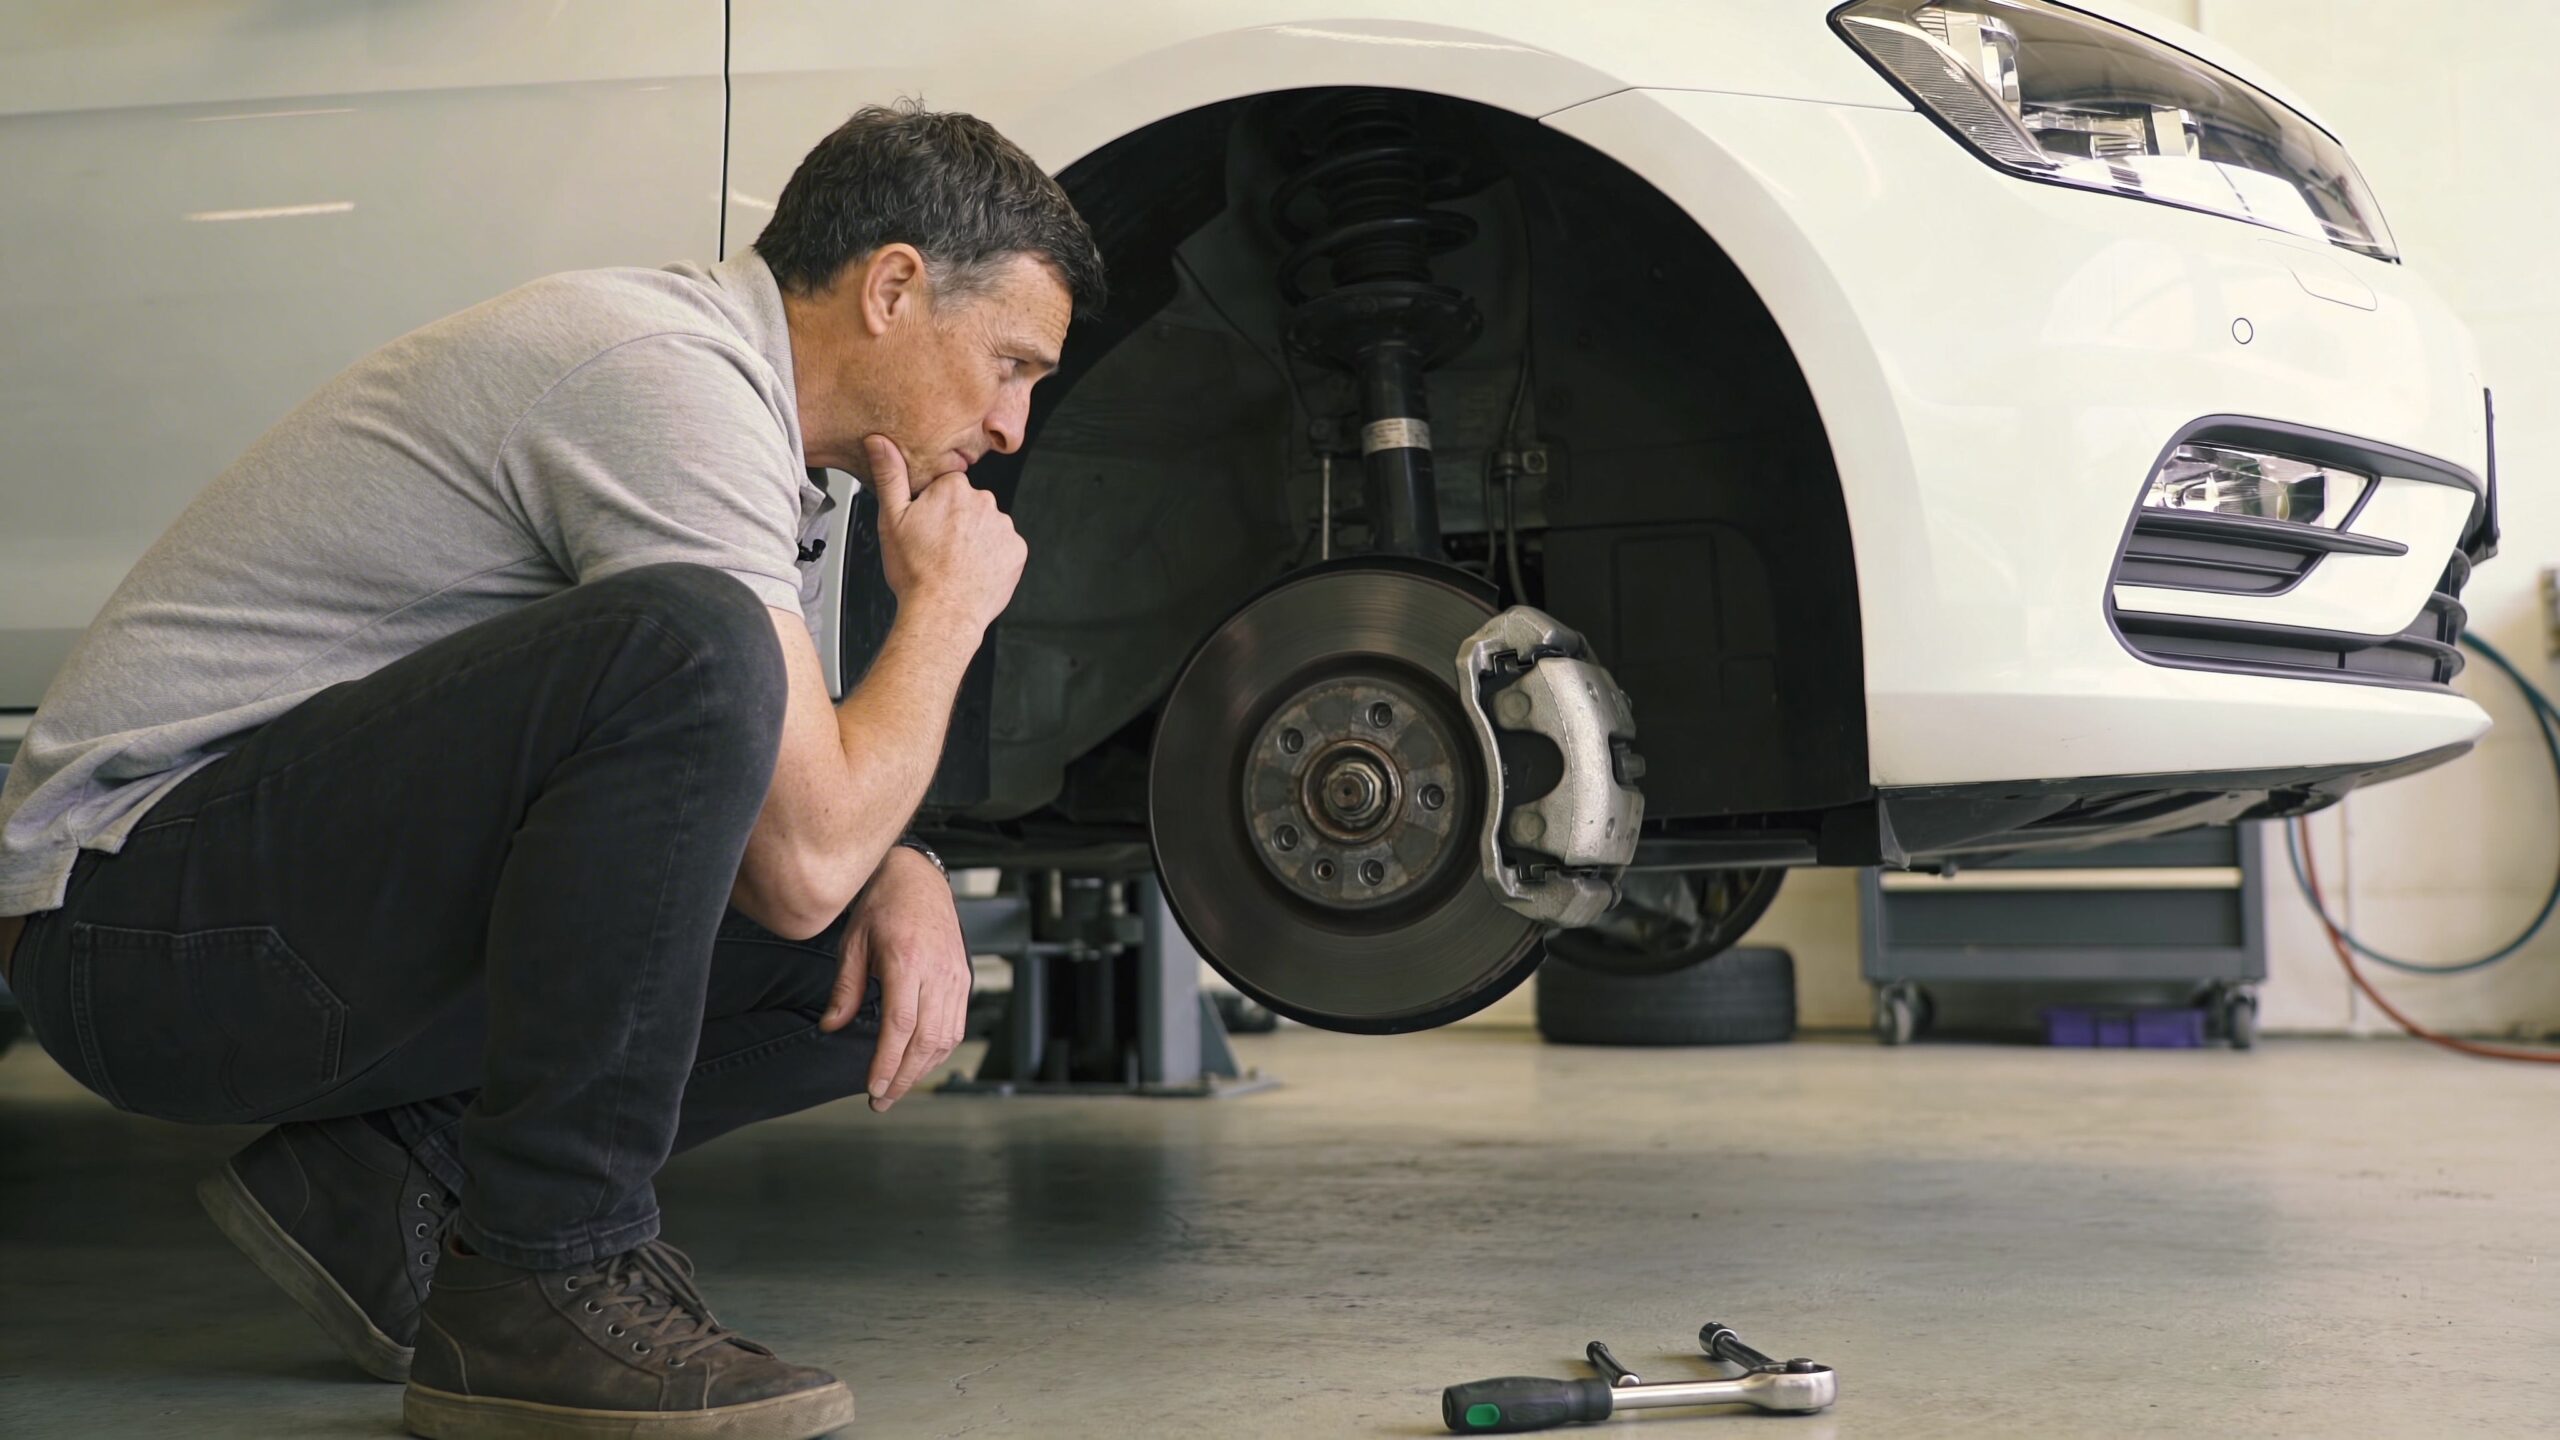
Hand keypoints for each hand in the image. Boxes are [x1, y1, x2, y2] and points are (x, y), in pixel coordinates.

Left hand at [823, 844, 970, 1110]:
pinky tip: (919, 1063)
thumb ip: (845, 988)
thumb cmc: (883, 906)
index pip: (900, 1025)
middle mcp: (938, 972)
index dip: (888, 1062)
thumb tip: (831, 1027)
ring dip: (921, 1070)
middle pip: (927, 1040)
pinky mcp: (964, 979)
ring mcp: (956, 976)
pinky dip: (938, 1051)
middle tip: (881, 1101)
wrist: (918, 879)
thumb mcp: (853, 942)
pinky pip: (956, 1026)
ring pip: (946, 1038)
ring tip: (897, 1087)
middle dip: (904, 1078)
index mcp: (907, 961)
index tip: (873, 1088)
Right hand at [864, 434, 1025, 633]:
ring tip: (955, 561)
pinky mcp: (1017, 550)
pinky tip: (973, 569)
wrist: (942, 612)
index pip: (947, 484)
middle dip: (957, 520)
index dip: (934, 506)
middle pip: (969, 503)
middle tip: (938, 547)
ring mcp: (1004, 526)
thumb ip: (890, 475)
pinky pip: (1004, 547)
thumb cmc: (915, 572)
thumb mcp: (891, 519)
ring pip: (987, 525)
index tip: (927, 526)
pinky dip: (992, 556)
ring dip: (975, 538)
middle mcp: (984, 501)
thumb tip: (880, 442)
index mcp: (953, 488)